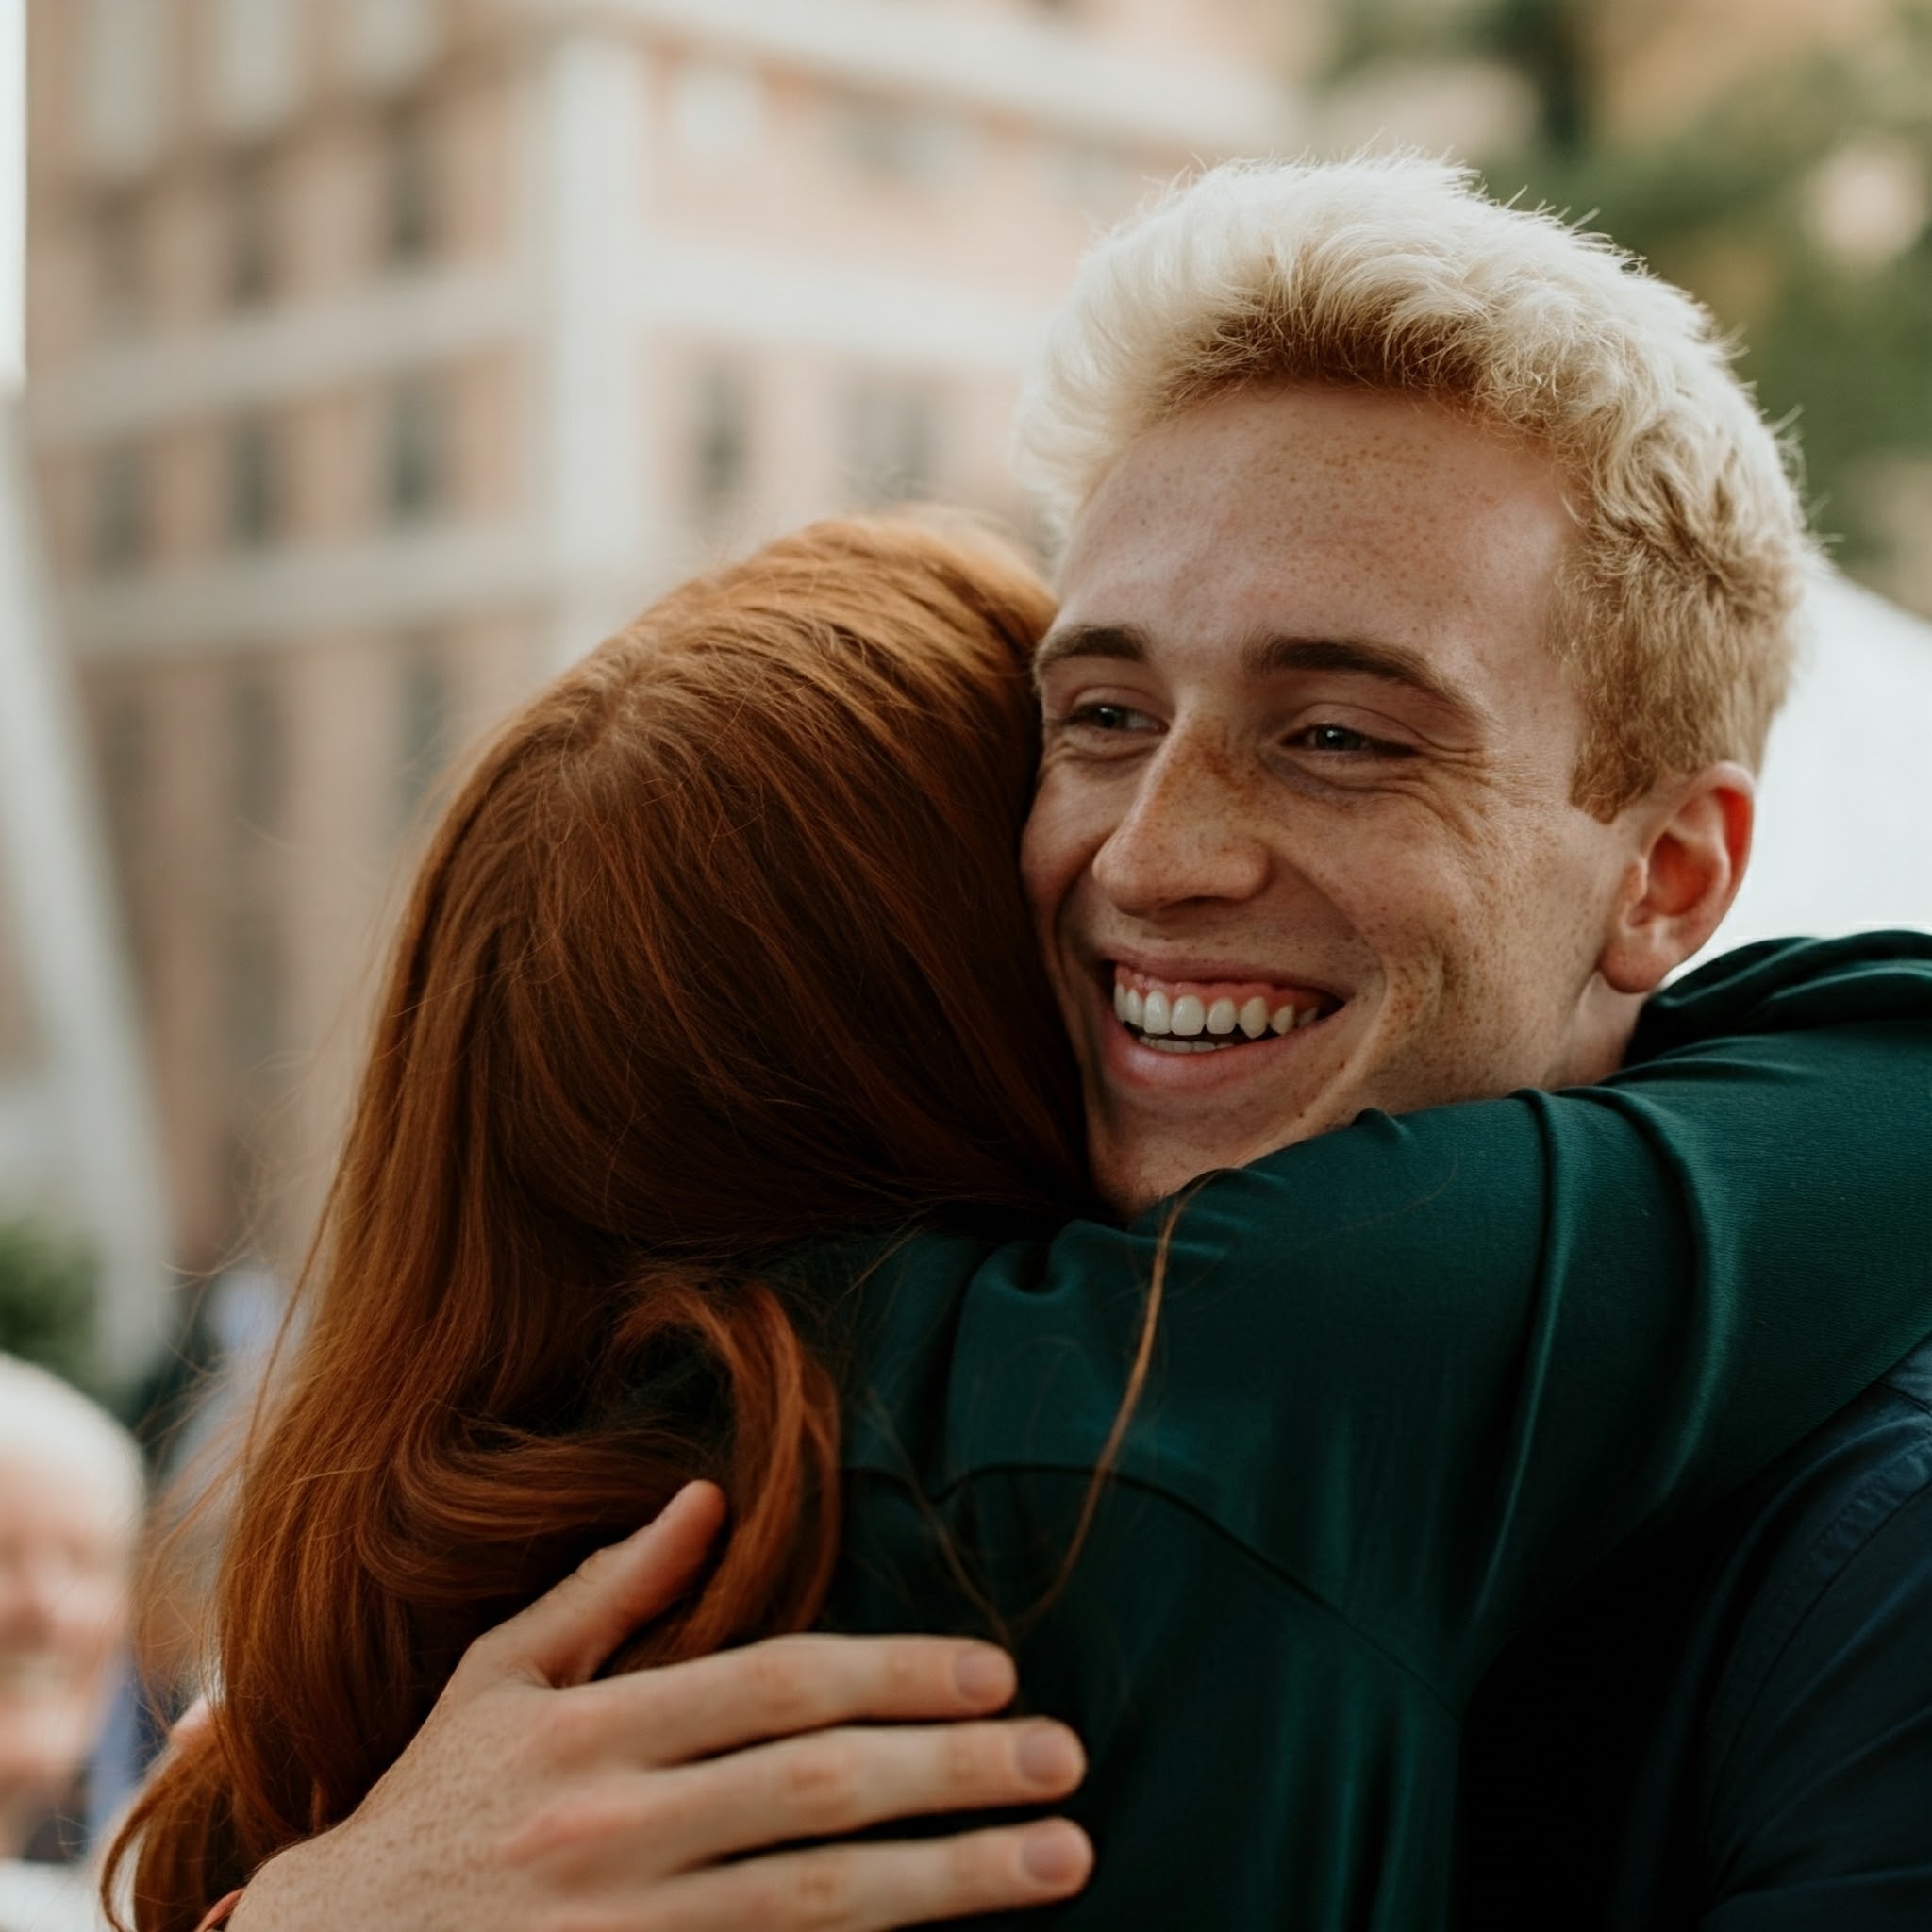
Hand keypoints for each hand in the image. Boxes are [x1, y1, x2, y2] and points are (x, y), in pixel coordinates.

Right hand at [229, 1482, 1091, 1931]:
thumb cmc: (430, 1808)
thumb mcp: (495, 1676)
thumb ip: (607, 1588)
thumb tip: (709, 1495)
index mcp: (591, 1726)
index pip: (777, 1684)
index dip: (896, 1673)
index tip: (995, 1674)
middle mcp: (613, 1827)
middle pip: (820, 1792)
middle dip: (957, 1775)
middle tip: (1065, 1765)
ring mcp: (623, 1931)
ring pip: (818, 1904)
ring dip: (951, 1882)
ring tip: (1057, 1862)